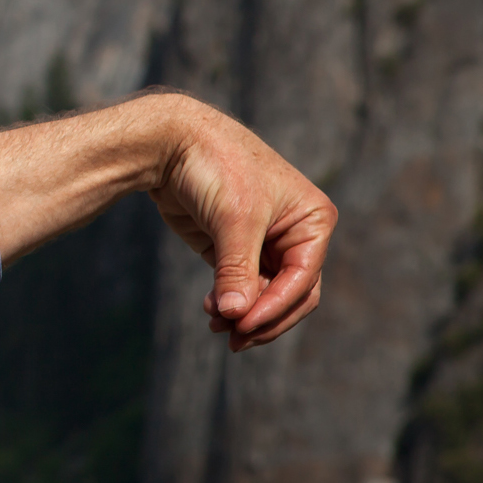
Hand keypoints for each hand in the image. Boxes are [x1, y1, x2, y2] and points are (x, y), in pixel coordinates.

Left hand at [0, 93, 334, 351]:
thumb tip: (235, 317)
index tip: (242, 326)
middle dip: (262, 318)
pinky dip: (229, 304)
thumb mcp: (232, 221)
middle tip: (232, 339)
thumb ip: (236, 271)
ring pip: (265, 296)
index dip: (274, 308)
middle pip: (291, 295)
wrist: (170, 143)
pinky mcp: (233, 248)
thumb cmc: (213, 168)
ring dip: (244, 315)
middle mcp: (295, 234)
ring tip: (215, 325)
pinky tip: (212, 312)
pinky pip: (241, 288)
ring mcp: (264, 243)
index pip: (303, 280)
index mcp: (312, 221)